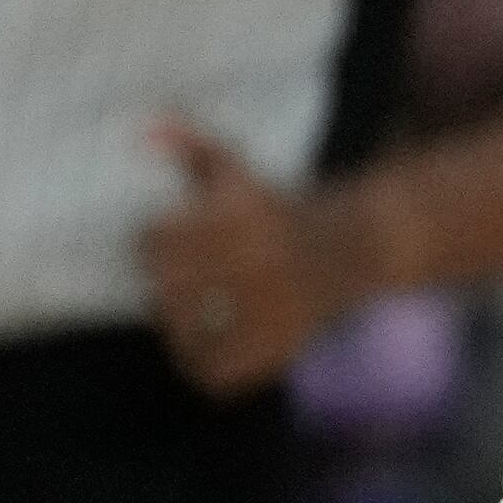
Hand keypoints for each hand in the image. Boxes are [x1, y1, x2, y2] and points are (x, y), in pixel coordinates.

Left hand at [141, 119, 378, 394]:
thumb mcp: (237, 168)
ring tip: (189, 313)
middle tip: (178, 280)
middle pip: (163, 288)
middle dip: (164, 283)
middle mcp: (260, 259)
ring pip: (185, 334)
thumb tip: (142, 131)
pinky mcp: (284, 345)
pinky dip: (204, 364)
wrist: (360, 244)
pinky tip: (211, 343)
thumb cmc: (277, 207)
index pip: (152, 240)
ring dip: (179, 326)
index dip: (151, 241)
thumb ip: (189, 145)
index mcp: (242, 214)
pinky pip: (215, 372)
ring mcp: (274, 307)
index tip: (167, 241)